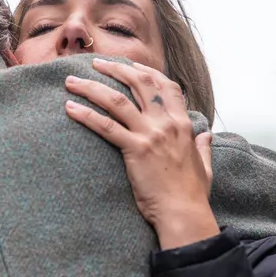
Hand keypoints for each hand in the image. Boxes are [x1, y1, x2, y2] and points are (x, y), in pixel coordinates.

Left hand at [65, 58, 218, 248]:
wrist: (184, 213)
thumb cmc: (192, 194)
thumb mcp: (205, 166)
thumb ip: (204, 147)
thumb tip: (206, 136)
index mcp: (183, 124)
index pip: (165, 85)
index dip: (146, 71)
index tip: (129, 65)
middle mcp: (167, 123)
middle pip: (139, 83)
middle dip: (115, 69)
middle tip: (96, 63)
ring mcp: (151, 134)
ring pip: (117, 100)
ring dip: (92, 87)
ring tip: (72, 81)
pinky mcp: (135, 149)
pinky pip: (105, 126)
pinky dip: (86, 114)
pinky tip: (70, 108)